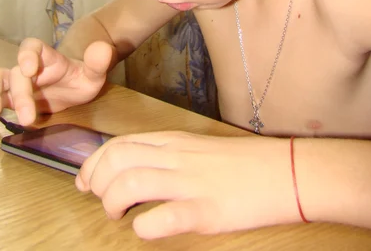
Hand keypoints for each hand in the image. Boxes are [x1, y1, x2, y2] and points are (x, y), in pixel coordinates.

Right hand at [0, 38, 113, 125]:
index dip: (27, 56)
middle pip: (13, 73)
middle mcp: (26, 67)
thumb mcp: (95, 71)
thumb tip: (103, 49)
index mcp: (45, 57)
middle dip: (19, 95)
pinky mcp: (8, 99)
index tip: (29, 70)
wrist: (75, 85)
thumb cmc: (83, 76)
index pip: (31, 47)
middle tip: (28, 118)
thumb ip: (98, 61)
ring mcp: (14, 83)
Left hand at [75, 131, 298, 238]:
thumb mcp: (197, 148)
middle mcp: (177, 157)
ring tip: (119, 215)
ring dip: (113, 202)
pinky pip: (165, 216)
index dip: (93, 164)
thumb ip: (165, 155)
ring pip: (132, 182)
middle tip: (101, 201)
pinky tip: (146, 228)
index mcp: (174, 141)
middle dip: (96, 181)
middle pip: (117, 160)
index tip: (85, 182)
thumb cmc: (241, 163)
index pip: (119, 144)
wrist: (285, 171)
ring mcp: (191, 182)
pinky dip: (145, 226)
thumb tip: (133, 170)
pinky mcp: (208, 209)